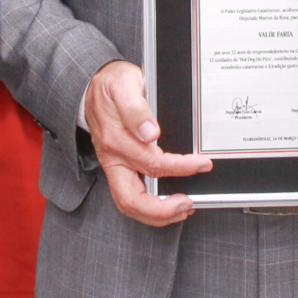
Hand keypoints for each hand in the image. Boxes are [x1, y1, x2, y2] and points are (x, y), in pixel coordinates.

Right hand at [84, 60, 210, 227]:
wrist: (95, 83)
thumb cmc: (112, 83)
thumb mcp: (124, 84)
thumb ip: (135, 108)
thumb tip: (150, 132)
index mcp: (115, 140)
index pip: (152, 164)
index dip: (180, 168)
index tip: (202, 164)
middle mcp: (113, 158)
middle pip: (132, 200)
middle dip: (162, 210)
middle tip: (188, 205)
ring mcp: (115, 166)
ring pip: (130, 204)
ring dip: (157, 214)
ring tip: (183, 209)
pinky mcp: (119, 168)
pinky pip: (131, 197)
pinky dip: (151, 207)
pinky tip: (169, 203)